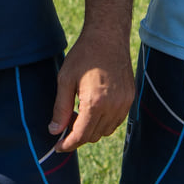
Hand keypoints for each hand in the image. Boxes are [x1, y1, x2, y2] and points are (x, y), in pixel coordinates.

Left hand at [49, 26, 133, 151]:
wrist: (108, 36)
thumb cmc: (84, 55)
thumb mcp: (65, 80)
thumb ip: (60, 108)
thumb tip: (54, 130)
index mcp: (95, 103)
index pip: (81, 136)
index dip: (68, 144)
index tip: (58, 147)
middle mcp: (113, 107)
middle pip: (93, 136)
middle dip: (77, 136)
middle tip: (65, 125)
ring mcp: (124, 103)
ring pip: (106, 131)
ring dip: (91, 130)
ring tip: (78, 114)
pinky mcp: (130, 98)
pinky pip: (116, 120)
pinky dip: (104, 122)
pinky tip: (93, 109)